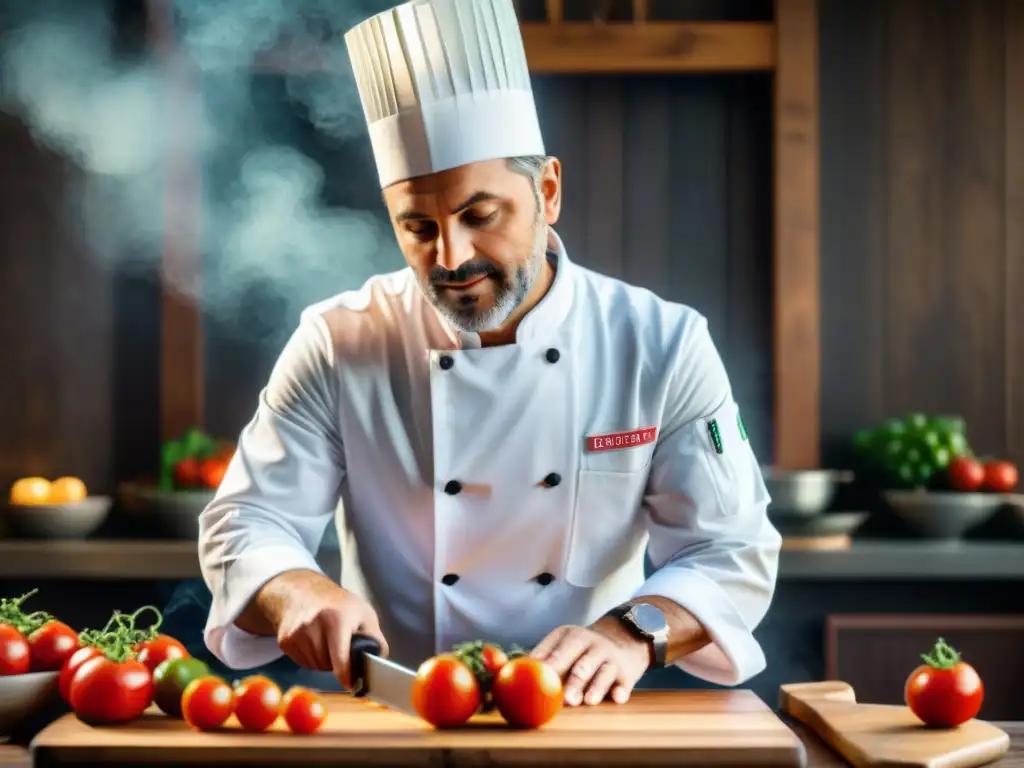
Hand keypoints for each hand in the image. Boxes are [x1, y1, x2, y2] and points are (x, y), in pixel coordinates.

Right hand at [260, 569, 388, 688]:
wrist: (305, 591)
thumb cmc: (339, 604)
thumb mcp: (364, 614)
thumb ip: (375, 639)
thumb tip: (377, 663)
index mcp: (336, 618)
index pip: (340, 658)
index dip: (347, 675)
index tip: (351, 685)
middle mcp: (313, 624)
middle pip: (328, 664)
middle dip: (336, 662)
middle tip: (340, 646)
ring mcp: (296, 633)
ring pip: (315, 666)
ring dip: (323, 661)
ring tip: (327, 641)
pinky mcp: (285, 640)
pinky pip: (302, 663)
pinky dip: (311, 658)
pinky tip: (313, 641)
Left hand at [530, 620, 649, 706]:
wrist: (624, 639)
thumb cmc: (581, 651)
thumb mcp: (562, 645)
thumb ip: (536, 659)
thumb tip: (498, 668)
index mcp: (569, 636)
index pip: (555, 651)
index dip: (544, 666)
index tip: (534, 681)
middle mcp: (590, 644)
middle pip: (579, 663)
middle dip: (572, 680)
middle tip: (564, 698)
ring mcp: (609, 657)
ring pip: (602, 672)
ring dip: (595, 687)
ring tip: (587, 701)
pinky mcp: (626, 672)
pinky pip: (624, 682)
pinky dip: (620, 690)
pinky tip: (617, 698)